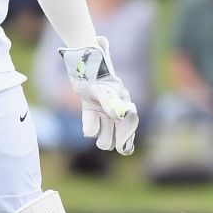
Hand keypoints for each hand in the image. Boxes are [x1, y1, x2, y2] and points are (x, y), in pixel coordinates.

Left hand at [58, 37, 139, 154]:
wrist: (82, 62)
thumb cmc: (96, 73)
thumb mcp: (101, 87)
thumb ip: (109, 102)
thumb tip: (118, 117)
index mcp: (124, 103)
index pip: (130, 126)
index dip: (128, 139)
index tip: (124, 149)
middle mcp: (115, 109)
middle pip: (118, 134)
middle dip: (111, 139)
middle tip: (104, 141)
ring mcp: (103, 110)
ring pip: (105, 132)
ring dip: (100, 134)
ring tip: (94, 129)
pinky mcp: (91, 109)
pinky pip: (91, 124)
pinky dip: (90, 126)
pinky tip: (89, 123)